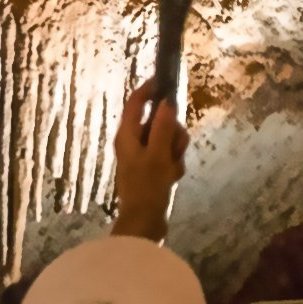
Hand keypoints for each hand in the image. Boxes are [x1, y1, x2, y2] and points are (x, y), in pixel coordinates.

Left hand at [113, 82, 189, 240]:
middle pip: (157, 120)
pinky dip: (173, 162)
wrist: (144, 223)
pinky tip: (173, 176)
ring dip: (175, 149)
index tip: (166, 80)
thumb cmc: (148, 187)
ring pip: (166, 137)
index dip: (149, 89)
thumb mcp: (157, 155)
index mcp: (127, 135)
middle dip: (171, 130)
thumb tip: (166, 102)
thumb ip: (162, 127)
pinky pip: (168, 155)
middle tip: (176, 145)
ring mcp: (143, 155)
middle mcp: (132, 141)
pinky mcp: (152, 169)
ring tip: (173, 167)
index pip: (136, 102)